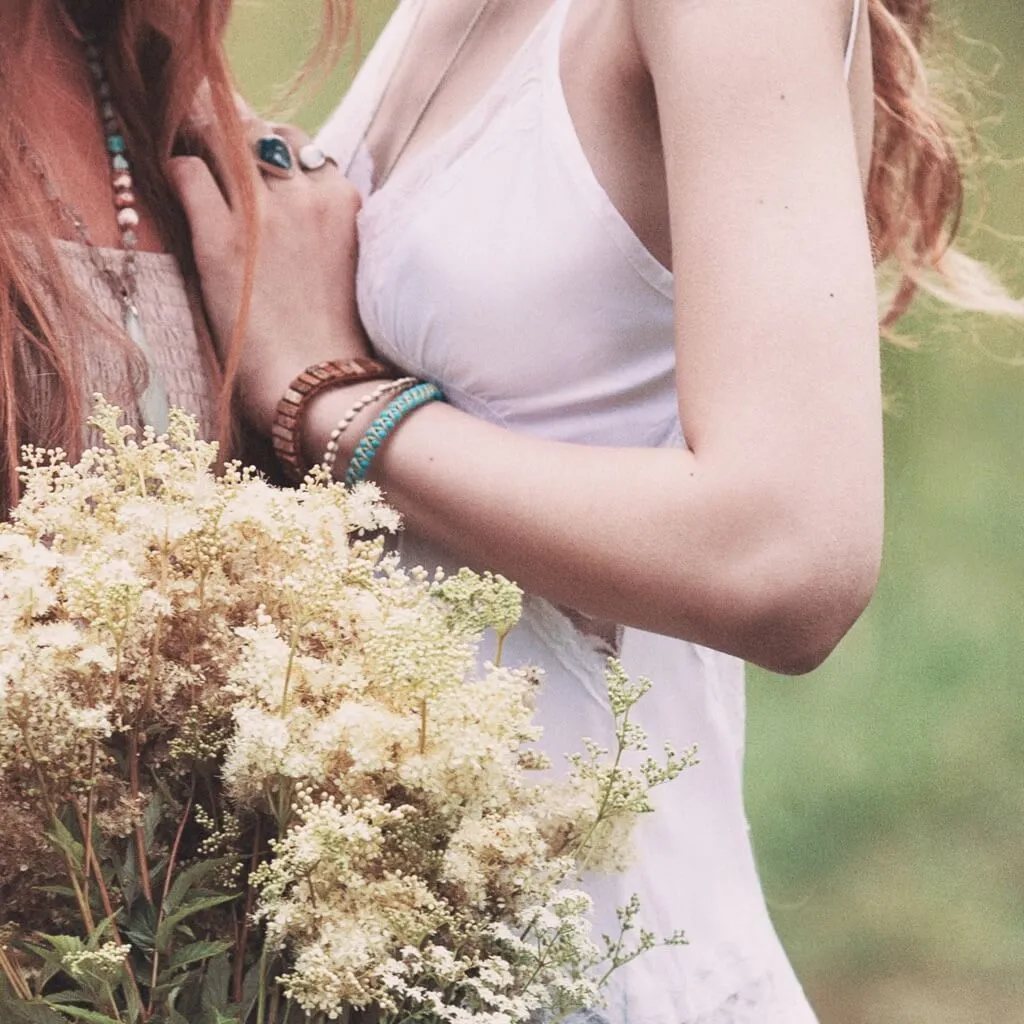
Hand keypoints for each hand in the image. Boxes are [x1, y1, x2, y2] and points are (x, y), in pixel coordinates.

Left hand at [168, 121, 371, 434]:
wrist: (324, 389)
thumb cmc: (340, 346)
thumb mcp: (353, 272)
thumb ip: (332, 232)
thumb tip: (306, 221)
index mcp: (347, 204)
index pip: (305, 147)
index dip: (276, 153)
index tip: (258, 168)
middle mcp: (308, 195)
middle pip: (266, 132)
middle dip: (240, 137)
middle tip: (216, 151)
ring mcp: (263, 214)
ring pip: (226, 135)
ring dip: (205, 140)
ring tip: (191, 154)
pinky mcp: (220, 238)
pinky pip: (188, 171)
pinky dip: (179, 171)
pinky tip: (176, 186)